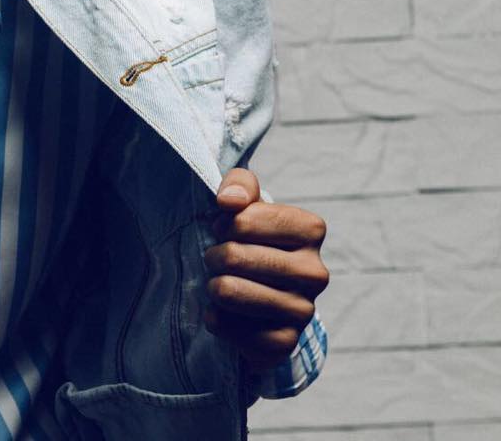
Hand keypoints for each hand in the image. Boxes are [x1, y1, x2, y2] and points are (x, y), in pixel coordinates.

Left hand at [203, 168, 328, 369]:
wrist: (259, 290)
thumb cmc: (249, 236)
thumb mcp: (244, 200)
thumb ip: (238, 185)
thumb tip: (230, 201)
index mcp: (311, 229)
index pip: (242, 221)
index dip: (222, 224)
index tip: (226, 229)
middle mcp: (316, 272)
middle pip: (233, 257)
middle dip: (213, 256)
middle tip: (218, 259)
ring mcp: (304, 311)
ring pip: (229, 292)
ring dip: (212, 286)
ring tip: (219, 283)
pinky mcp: (285, 342)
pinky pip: (230, 328)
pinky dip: (216, 319)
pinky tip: (226, 313)